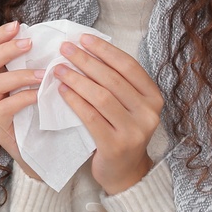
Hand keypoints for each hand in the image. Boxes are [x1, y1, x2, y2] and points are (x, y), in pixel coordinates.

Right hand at [0, 20, 48, 180]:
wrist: (41, 154)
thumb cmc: (40, 116)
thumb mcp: (34, 86)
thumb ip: (35, 66)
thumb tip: (52, 39)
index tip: (18, 25)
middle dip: (5, 50)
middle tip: (29, 44)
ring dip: (19, 75)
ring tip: (44, 73)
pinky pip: (5, 108)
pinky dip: (23, 97)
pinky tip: (40, 94)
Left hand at [51, 34, 163, 194]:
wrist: (125, 173)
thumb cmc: (121, 132)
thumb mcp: (128, 107)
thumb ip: (116, 84)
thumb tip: (86, 51)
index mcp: (154, 98)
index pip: (129, 66)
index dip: (105, 50)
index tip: (84, 38)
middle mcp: (148, 113)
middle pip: (113, 79)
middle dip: (86, 61)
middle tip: (65, 49)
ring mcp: (134, 131)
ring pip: (101, 97)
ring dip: (77, 79)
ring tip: (58, 68)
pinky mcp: (116, 145)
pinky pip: (91, 117)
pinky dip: (74, 101)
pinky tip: (61, 90)